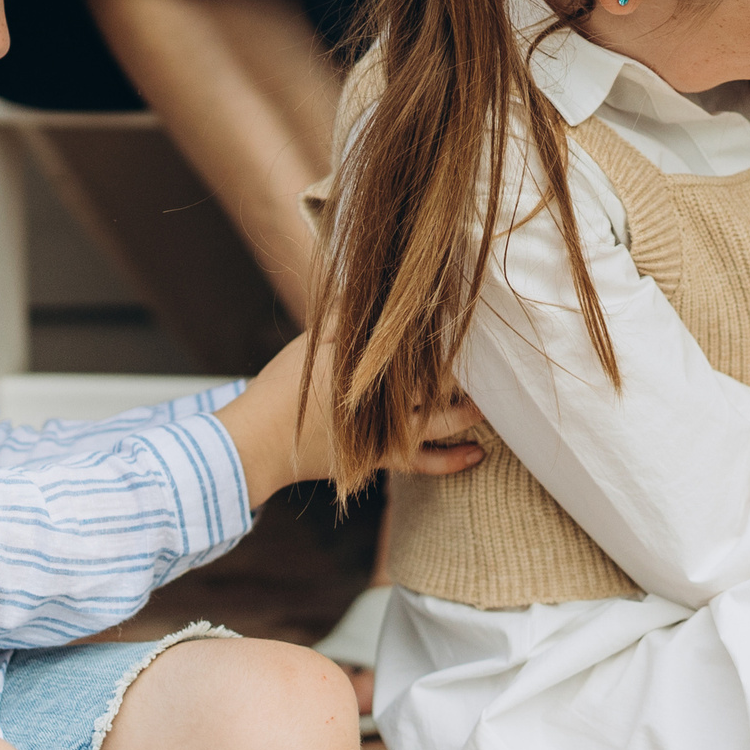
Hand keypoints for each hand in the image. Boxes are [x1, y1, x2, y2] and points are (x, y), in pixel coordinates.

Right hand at [225, 335, 485, 504]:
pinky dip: (451, 460)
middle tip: (492, 364)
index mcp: (363, 367)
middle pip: (435, 386)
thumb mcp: (313, 343)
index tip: (470, 327)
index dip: (445, 340)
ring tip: (491, 403)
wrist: (257, 443)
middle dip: (463, 377)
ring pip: (439, 423)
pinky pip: (423, 463)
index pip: (416, 351)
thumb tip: (370, 286)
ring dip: (467, 414)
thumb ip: (347, 319)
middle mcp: (379, 401)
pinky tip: (477, 452)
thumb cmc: (282, 388)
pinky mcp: (380, 459)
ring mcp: (383, 434)